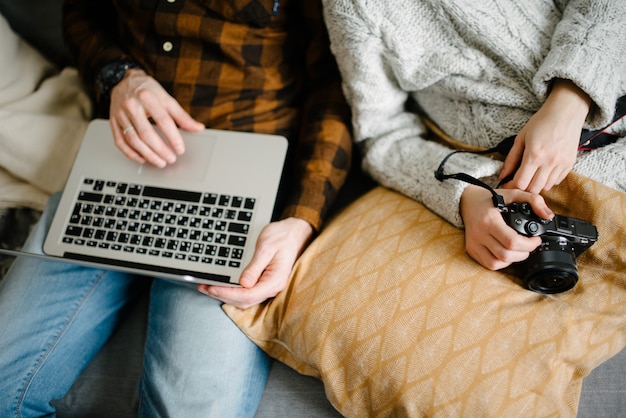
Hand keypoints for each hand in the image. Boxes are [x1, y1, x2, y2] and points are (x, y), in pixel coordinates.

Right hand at [108, 69, 204, 166]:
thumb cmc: (147, 90)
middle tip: (171, 159)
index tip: (180, 149)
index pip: (162, 120)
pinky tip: (142, 159)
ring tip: (160, 162)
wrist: (123, 80)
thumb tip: (198, 128)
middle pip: (146, 133)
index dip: (172, 137)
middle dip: (160, 150)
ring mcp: (120, 114)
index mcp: (147, 97)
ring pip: (133, 140)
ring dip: (148, 154)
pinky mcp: (113, 122)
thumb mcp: (166, 98)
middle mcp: (131, 105)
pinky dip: (131, 153)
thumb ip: (181, 115)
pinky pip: (120, 141)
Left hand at [197, 217, 313, 308]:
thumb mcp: (266, 247)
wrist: (294, 233)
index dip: (228, 293)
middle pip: (244, 301)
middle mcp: (272, 287)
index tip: (212, 287)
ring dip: (225, 295)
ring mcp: (268, 286)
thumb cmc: (282, 237)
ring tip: (208, 287)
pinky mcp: (263, 283)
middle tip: (204, 287)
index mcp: (275, 280)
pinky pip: (247, 293)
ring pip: (244, 300)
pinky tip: (222, 286)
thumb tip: (243, 283)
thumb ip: (255, 267)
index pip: (248, 295)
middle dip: (222, 295)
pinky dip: (232, 292)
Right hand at [460, 185, 553, 270]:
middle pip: (506, 255)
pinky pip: (489, 264)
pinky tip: (506, 252)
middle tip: (529, 245)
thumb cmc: (491, 199)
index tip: (536, 239)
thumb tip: (548, 216)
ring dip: (512, 260)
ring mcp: (474, 243)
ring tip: (518, 250)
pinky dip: (501, 262)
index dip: (529, 244)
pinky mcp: (471, 250)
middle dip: (524, 253)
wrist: (468, 202)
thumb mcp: (514, 193)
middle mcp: (479, 234)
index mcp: (489, 220)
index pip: (511, 241)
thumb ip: (534, 200)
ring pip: (497, 263)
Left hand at [499, 79, 590, 192]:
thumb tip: (502, 175)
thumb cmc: (542, 122)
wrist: (565, 112)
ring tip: (530, 177)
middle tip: (517, 182)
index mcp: (534, 155)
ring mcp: (561, 164)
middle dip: (523, 188)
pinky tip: (542, 173)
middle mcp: (549, 162)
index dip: (511, 186)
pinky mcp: (570, 164)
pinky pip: (557, 181)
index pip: (520, 183)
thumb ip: (511, 159)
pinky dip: (548, 181)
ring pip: (546, 187)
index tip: (507, 184)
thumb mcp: (521, 138)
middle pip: (533, 189)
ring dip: (536, 186)